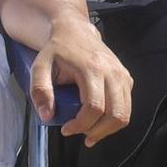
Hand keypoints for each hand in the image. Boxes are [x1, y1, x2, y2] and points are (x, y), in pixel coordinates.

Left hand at [30, 16, 132, 147]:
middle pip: (115, 114)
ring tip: (90, 132)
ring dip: (108, 129)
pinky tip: (100, 120)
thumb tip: (47, 116)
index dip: (81, 125)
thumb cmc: (58, 49)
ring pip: (124, 113)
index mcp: (91, 68)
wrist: (75, 31)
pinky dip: (115, 119)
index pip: (94, 107)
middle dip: (98, 132)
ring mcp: (122, 75)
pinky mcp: (126, 78)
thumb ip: (40, 91)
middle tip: (81, 135)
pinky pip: (126, 106)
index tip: (66, 129)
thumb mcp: (40, 67)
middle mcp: (112, 72)